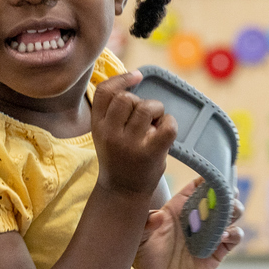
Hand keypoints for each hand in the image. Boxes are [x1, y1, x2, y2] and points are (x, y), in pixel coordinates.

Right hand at [90, 70, 175, 197]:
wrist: (123, 192)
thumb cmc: (119, 157)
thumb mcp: (106, 133)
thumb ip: (114, 110)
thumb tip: (135, 76)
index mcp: (98, 126)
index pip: (105, 91)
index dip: (122, 79)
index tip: (137, 76)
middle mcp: (110, 134)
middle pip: (126, 97)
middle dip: (140, 100)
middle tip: (144, 117)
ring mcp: (130, 144)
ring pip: (145, 107)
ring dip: (156, 110)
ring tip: (154, 123)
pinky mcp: (150, 153)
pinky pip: (167, 124)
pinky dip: (170, 122)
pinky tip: (165, 130)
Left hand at [135, 178, 246, 268]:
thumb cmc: (147, 258)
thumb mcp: (139, 240)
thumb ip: (144, 225)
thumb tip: (157, 216)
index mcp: (180, 207)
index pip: (198, 185)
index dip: (207, 177)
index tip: (210, 174)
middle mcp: (198, 217)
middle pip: (221, 195)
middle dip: (227, 190)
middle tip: (226, 192)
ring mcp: (210, 233)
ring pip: (233, 213)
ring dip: (234, 209)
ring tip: (227, 212)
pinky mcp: (217, 251)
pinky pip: (235, 237)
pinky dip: (233, 233)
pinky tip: (221, 236)